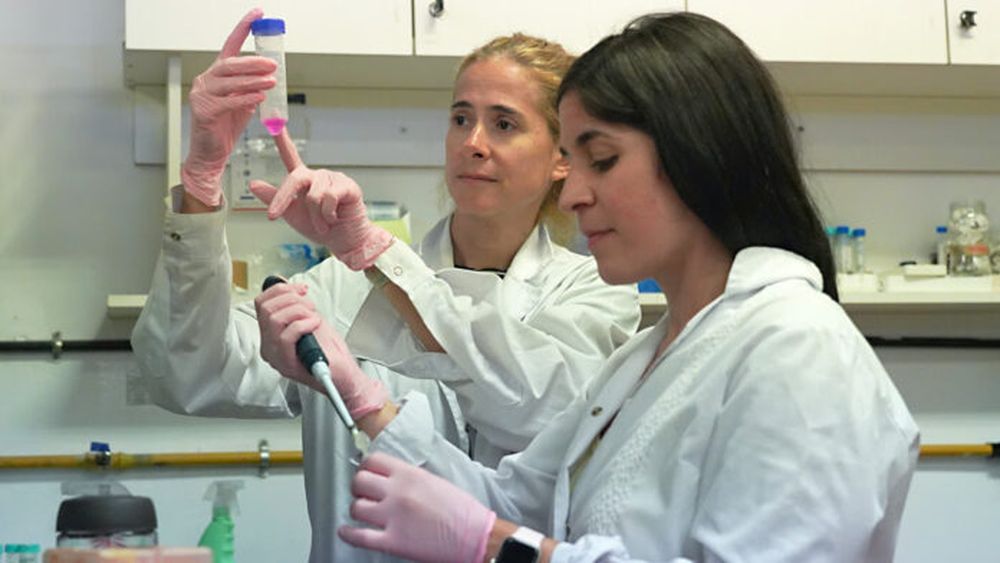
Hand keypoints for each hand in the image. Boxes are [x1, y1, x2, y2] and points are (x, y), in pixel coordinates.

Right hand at [181, 8, 277, 206]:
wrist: (211, 154)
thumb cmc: (224, 128)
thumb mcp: (241, 104)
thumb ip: (250, 89)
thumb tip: (269, 79)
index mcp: (216, 75)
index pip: (229, 45)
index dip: (243, 27)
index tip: (259, 13)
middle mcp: (206, 80)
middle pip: (231, 64)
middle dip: (254, 62)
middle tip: (273, 63)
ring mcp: (202, 95)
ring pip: (230, 82)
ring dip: (253, 80)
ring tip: (272, 80)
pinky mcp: (204, 111)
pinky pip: (228, 101)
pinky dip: (245, 98)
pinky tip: (259, 96)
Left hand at [248, 131, 393, 269]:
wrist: (344, 241)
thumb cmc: (320, 228)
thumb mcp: (291, 215)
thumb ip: (274, 199)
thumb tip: (252, 183)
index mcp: (304, 180)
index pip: (290, 155)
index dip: (281, 138)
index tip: (273, 119)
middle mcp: (317, 175)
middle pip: (294, 178)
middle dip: (283, 200)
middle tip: (275, 217)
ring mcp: (333, 179)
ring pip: (313, 195)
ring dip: (315, 216)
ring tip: (324, 223)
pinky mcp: (348, 186)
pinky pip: (328, 198)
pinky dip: (328, 214)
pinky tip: (335, 217)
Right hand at [254, 281, 387, 418]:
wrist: (344, 375)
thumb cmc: (329, 352)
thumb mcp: (311, 321)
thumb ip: (297, 306)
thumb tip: (290, 289)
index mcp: (271, 335)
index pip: (261, 303)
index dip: (281, 289)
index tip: (300, 290)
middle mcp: (269, 347)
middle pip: (266, 308)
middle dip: (292, 299)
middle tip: (310, 307)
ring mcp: (276, 357)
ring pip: (274, 319)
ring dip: (299, 311)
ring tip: (313, 318)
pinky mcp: (287, 364)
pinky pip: (286, 336)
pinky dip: (304, 324)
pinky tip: (315, 325)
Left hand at [339, 452, 496, 562]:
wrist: (476, 536)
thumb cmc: (462, 512)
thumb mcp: (435, 482)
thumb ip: (410, 478)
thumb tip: (394, 479)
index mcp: (410, 475)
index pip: (373, 460)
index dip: (365, 466)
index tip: (365, 472)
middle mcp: (398, 492)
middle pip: (359, 481)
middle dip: (358, 487)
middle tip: (363, 492)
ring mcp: (393, 517)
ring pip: (356, 508)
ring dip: (357, 510)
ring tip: (362, 512)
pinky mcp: (393, 541)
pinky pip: (359, 536)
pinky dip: (348, 534)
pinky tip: (347, 531)